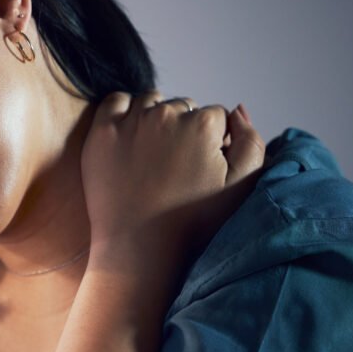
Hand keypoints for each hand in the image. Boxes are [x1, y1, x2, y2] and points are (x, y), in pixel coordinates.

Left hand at [81, 90, 265, 282]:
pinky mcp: (101, 132)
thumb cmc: (194, 223)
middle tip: (177, 167)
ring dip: (156, 118)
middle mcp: (166, 114)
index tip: (201, 168)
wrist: (140, 250)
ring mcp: (130, 121)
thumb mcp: (241, 187)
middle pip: (184, 107)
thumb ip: (250, 142)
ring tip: (155, 155)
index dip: (214, 142)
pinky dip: (125, 111)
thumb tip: (237, 110)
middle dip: (185, 129)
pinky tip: (131, 136)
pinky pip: (116, 101)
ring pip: (152, 102)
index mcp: (203, 124)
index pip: (216, 117)